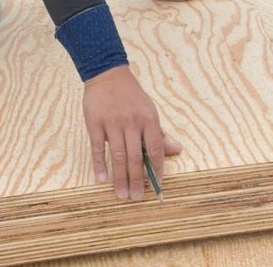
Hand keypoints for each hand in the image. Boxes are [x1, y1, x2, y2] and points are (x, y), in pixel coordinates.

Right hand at [83, 65, 181, 199]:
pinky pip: (98, 148)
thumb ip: (160, 134)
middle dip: (137, 180)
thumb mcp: (150, 110)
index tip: (156, 187)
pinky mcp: (95, 123)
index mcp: (149, 119)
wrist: (108, 74)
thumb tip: (177, 150)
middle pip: (135, 157)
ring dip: (120, 178)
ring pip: (118, 156)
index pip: (155, 149)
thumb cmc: (132, 95)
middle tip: (137, 198)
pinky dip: (100, 165)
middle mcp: (132, 122)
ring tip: (122, 195)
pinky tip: (102, 179)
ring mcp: (112, 123)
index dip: (157, 169)